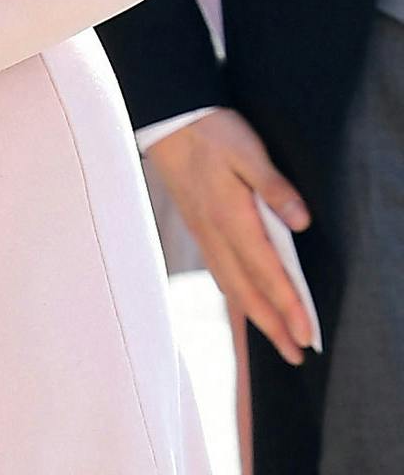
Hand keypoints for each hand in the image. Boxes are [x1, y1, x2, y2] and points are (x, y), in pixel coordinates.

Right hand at [146, 108, 312, 364]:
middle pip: (247, 292)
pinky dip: (237, 297)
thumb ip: (274, 186)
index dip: (289, 306)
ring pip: (231, 286)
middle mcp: (215, 234)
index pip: (266, 272)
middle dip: (273, 326)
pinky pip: (219, 273)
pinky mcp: (198, 228)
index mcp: (230, 217)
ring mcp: (203, 233)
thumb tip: (301, 222)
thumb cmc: (209, 131)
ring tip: (277, 339)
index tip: (306, 335)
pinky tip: (245, 302)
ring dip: (256, 317)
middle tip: (296, 355)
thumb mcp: (247, 150)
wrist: (167, 119)